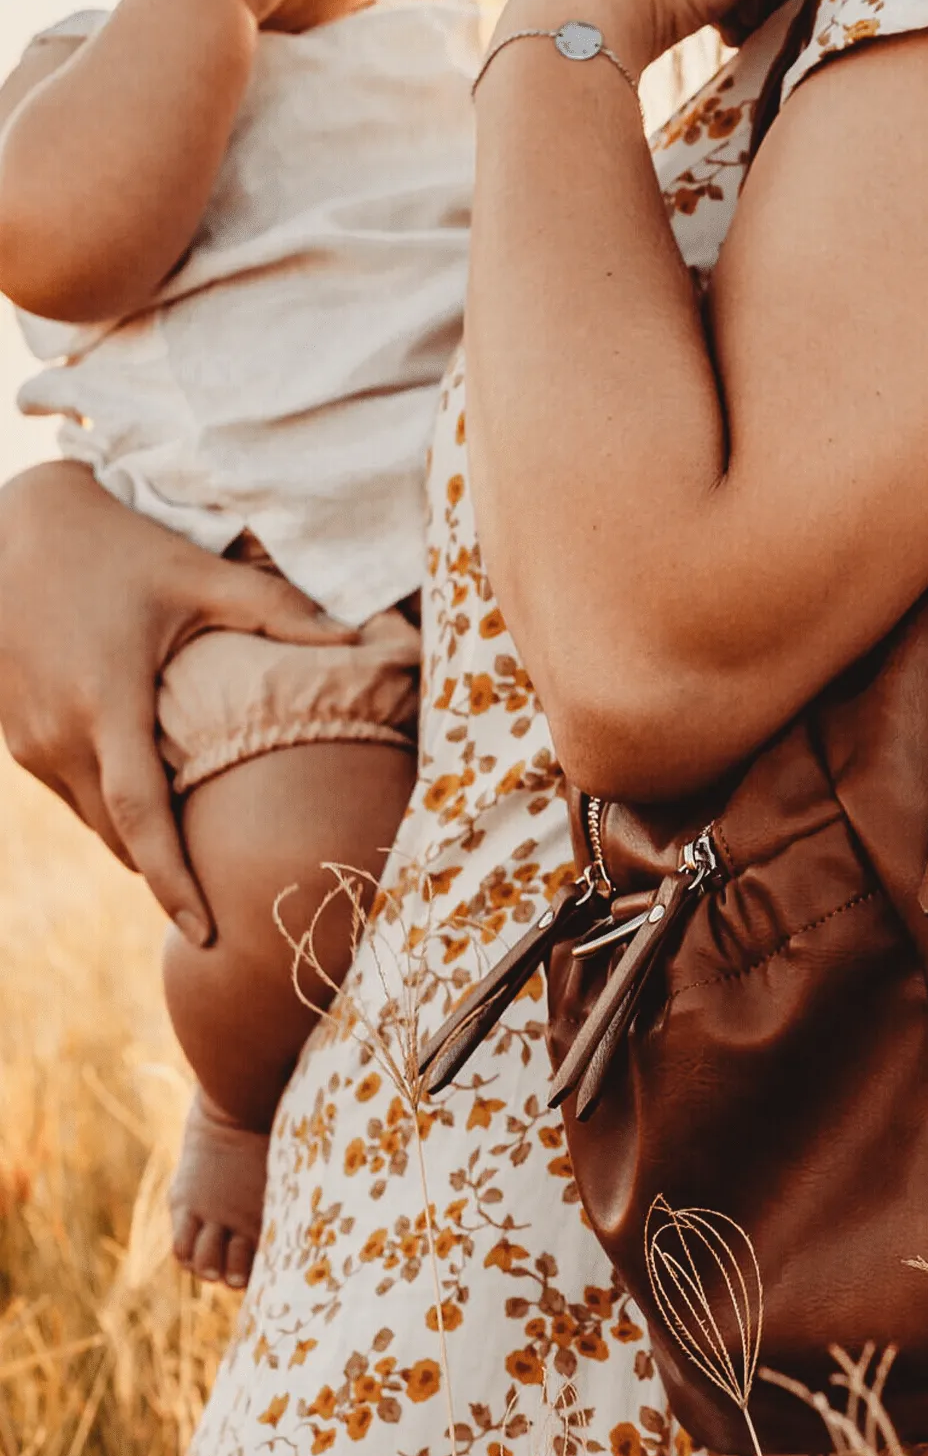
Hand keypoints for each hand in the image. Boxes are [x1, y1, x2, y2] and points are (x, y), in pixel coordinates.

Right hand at [0, 463, 358, 942]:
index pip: (144, 820)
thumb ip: (282, 614)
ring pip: (88, 817)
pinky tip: (147, 805)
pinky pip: (66, 789)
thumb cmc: (118, 548)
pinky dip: (107, 807)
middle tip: (223, 903)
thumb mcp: (201, 576)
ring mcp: (25, 735)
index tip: (208, 931)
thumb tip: (364, 639)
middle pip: (118, 834)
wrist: (9, 524)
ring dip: (136, 840)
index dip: (176, 883)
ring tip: (192, 861)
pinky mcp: (8, 729)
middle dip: (167, 873)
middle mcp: (57, 734)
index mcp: (107, 706)